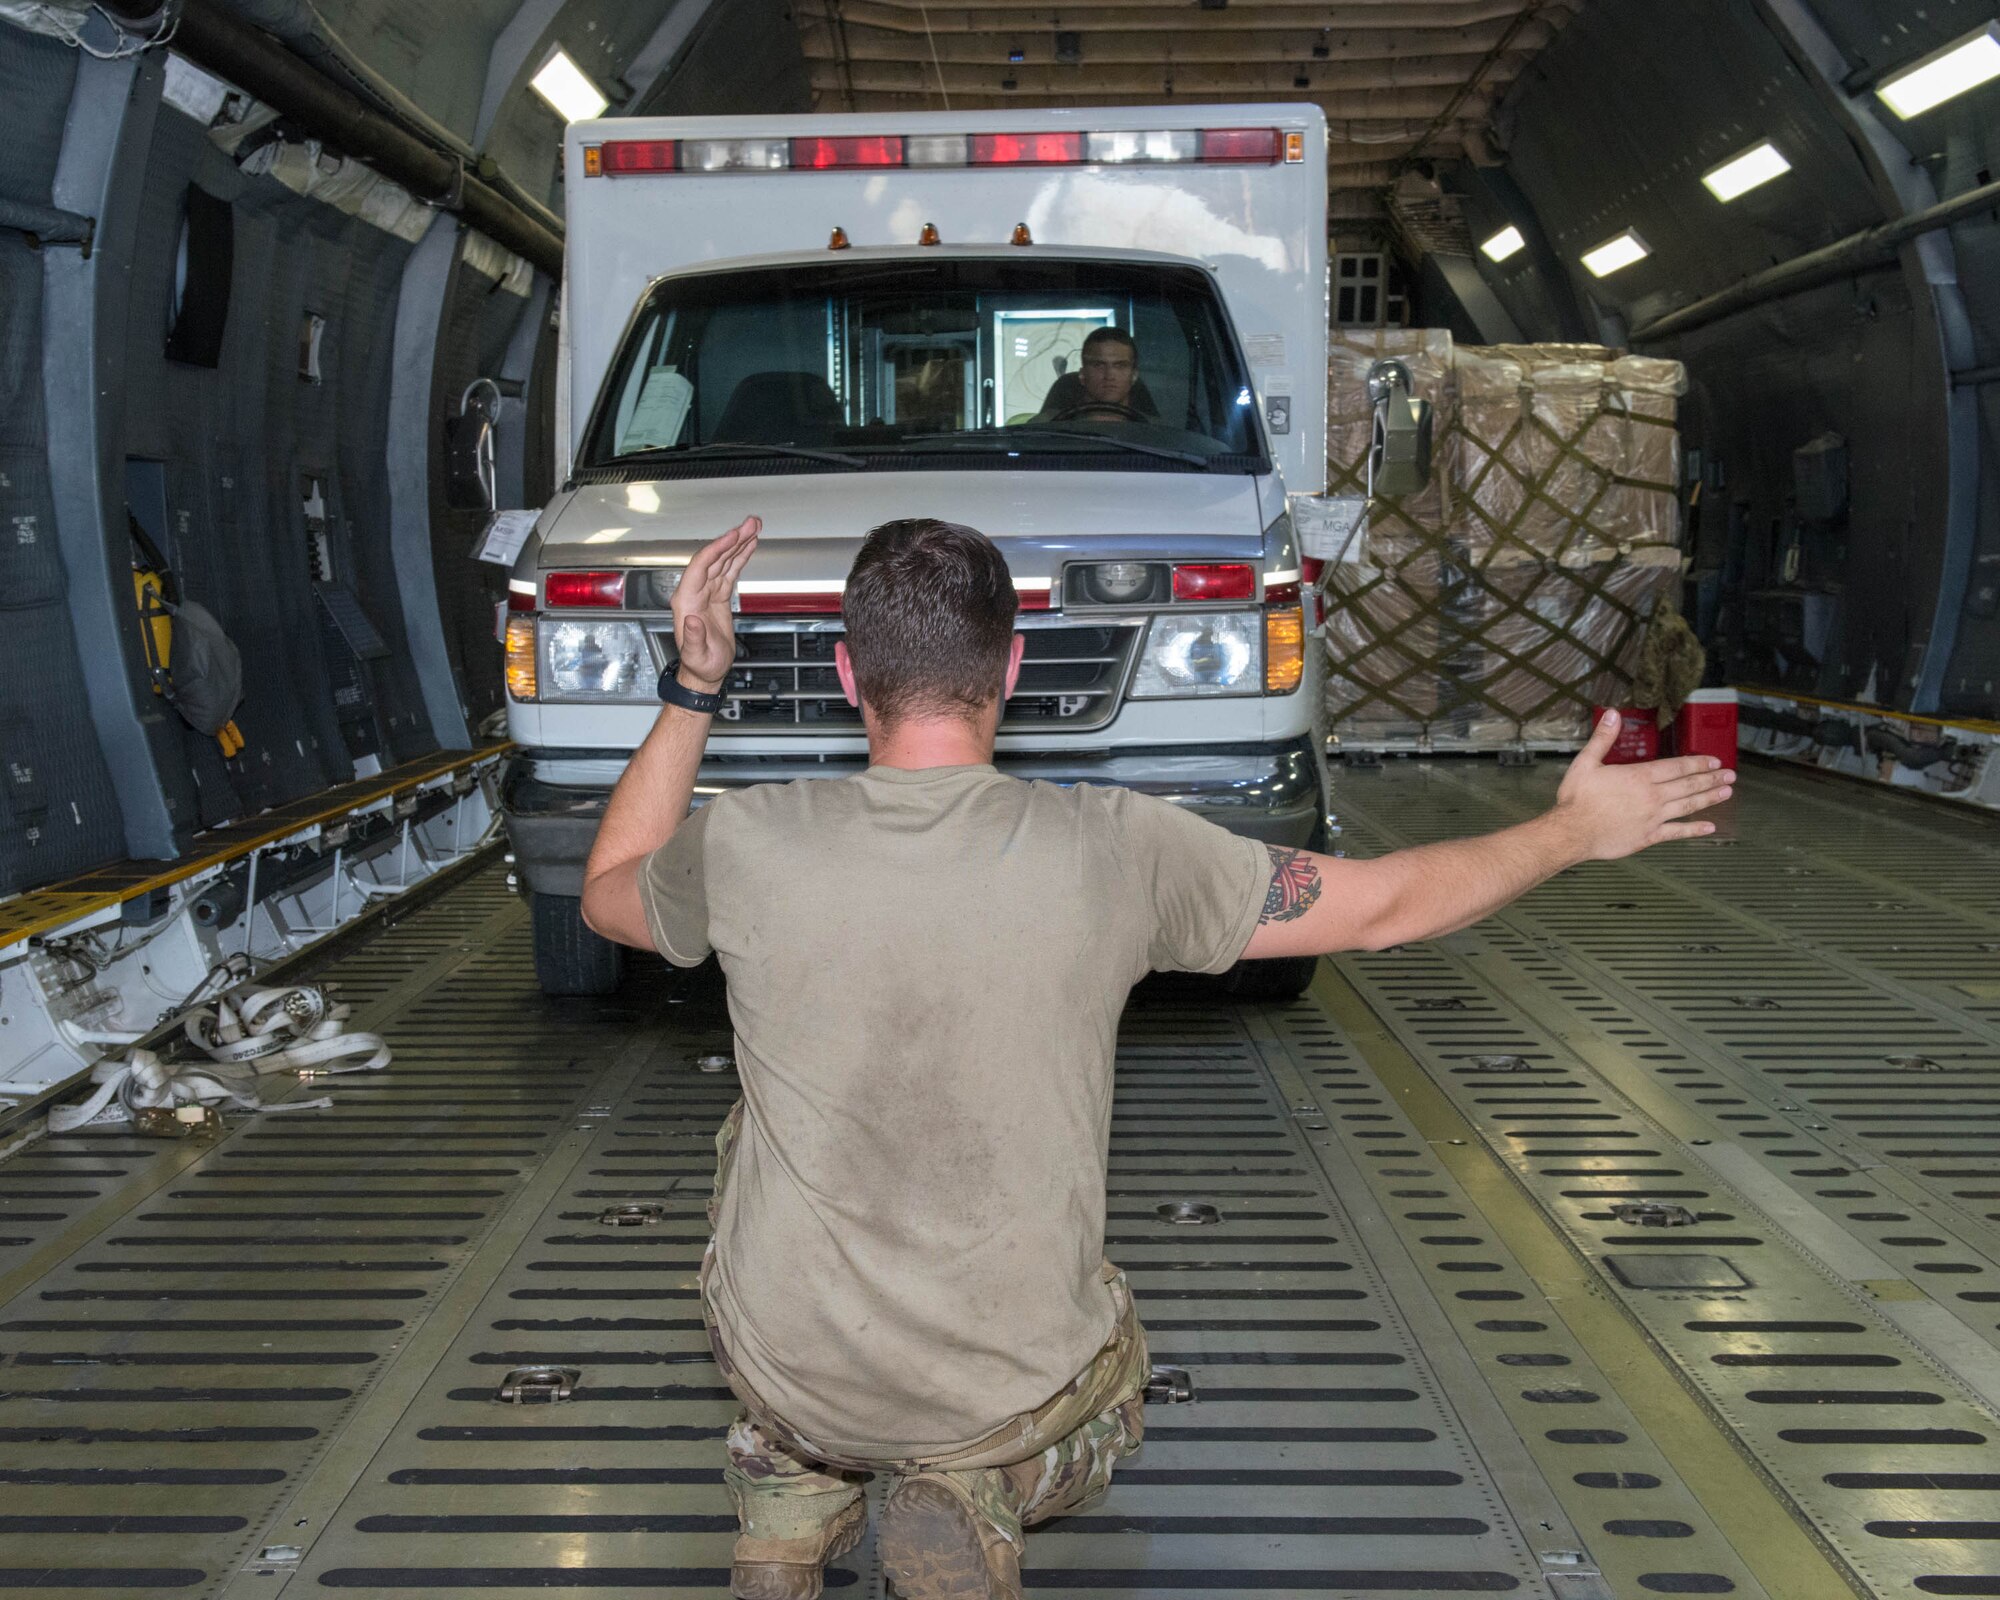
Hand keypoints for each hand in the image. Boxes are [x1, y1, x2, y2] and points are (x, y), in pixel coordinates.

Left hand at [669, 516, 759, 693]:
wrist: (705, 672)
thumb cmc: (700, 664)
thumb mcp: (697, 655)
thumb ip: (693, 637)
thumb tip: (692, 620)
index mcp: (686, 600)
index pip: (701, 565)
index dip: (717, 548)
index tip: (733, 536)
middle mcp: (694, 591)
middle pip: (714, 557)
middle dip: (733, 539)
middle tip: (751, 524)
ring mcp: (706, 592)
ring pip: (723, 561)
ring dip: (739, 543)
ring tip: (754, 528)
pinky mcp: (718, 595)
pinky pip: (729, 571)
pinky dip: (740, 557)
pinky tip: (750, 546)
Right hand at [1550, 710, 1734, 860]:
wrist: (1571, 832)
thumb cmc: (1576, 799)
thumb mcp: (1585, 763)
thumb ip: (1603, 739)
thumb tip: (1613, 714)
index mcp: (1639, 776)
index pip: (1677, 767)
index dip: (1698, 763)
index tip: (1714, 761)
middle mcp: (1652, 796)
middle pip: (1688, 785)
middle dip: (1711, 778)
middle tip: (1730, 775)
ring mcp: (1653, 818)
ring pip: (1688, 806)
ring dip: (1709, 798)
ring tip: (1727, 792)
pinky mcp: (1649, 836)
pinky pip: (1677, 832)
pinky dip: (1694, 830)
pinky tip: (1710, 827)